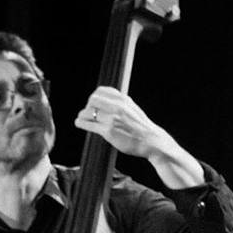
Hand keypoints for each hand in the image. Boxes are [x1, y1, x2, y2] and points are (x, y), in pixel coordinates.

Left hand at [75, 87, 206, 188]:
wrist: (153, 142)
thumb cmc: (142, 128)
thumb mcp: (133, 109)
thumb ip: (121, 103)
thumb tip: (107, 99)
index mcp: (123, 100)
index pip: (101, 91)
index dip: (95, 97)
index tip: (94, 104)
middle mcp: (117, 107)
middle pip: (92, 100)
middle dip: (88, 106)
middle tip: (89, 113)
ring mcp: (112, 119)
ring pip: (87, 112)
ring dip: (83, 115)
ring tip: (83, 119)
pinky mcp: (108, 131)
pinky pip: (88, 124)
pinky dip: (81, 123)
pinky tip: (80, 124)